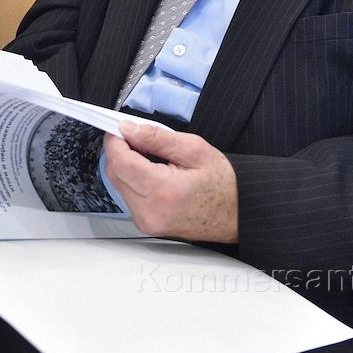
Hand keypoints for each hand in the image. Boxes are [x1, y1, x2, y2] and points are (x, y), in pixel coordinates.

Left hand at [103, 121, 237, 242]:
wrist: (237, 214)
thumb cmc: (223, 184)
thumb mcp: (194, 149)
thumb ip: (157, 137)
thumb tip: (129, 129)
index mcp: (162, 191)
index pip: (120, 161)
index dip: (116, 140)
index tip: (121, 127)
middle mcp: (149, 211)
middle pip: (115, 173)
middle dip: (120, 150)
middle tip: (137, 137)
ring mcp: (146, 222)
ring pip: (118, 184)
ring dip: (127, 165)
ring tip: (151, 156)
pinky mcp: (146, 224)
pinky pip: (128, 195)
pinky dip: (133, 179)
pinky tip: (152, 172)